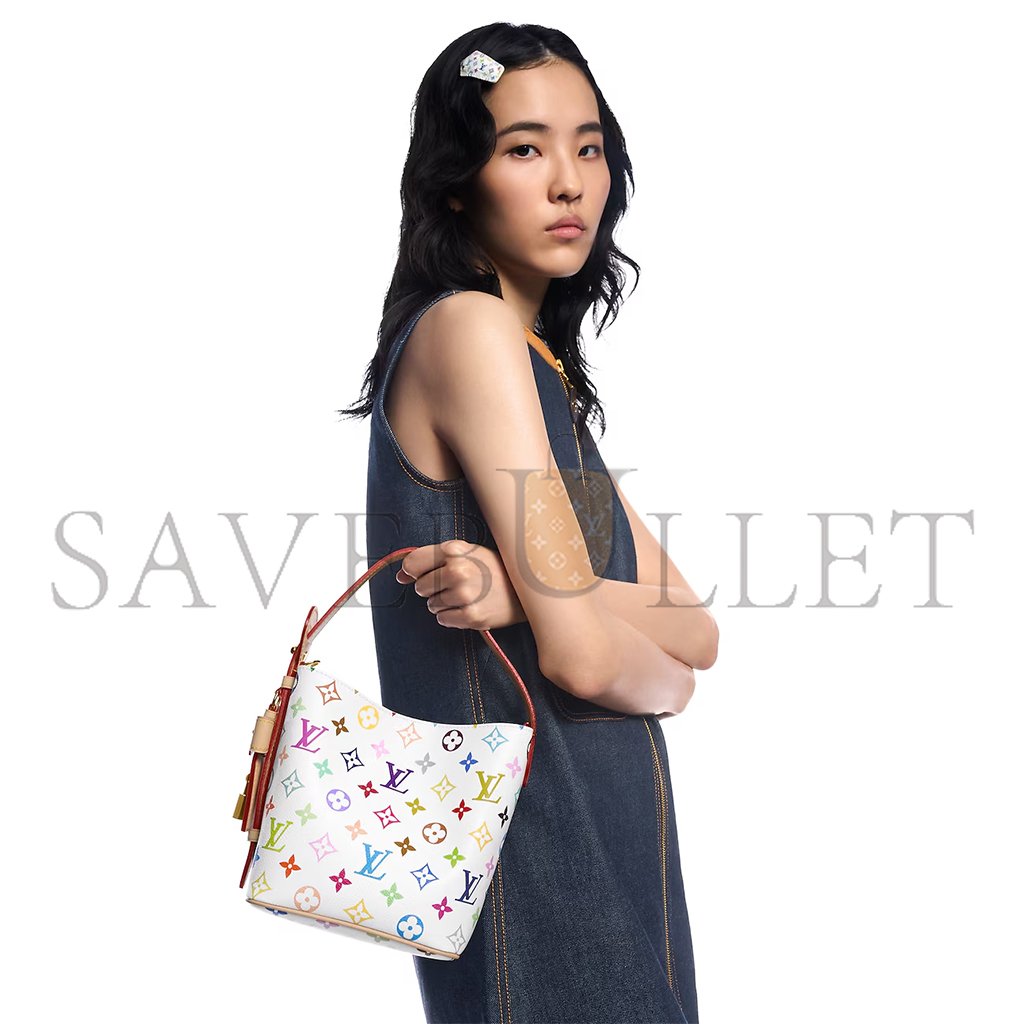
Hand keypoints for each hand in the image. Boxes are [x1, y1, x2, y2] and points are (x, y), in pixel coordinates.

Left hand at [396, 540, 526, 631]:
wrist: (527, 589)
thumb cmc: (493, 568)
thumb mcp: (467, 552)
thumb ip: (432, 558)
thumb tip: (400, 575)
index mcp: (455, 549)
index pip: (413, 563)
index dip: (411, 572)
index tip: (417, 575)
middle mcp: (458, 570)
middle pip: (420, 587)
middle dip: (432, 588)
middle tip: (456, 584)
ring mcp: (465, 594)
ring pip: (431, 605)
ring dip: (443, 603)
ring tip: (466, 596)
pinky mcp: (471, 615)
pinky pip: (443, 619)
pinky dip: (452, 616)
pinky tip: (468, 607)